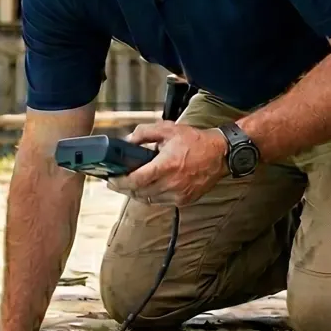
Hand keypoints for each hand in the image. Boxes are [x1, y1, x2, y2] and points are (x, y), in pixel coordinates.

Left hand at [109, 120, 227, 206]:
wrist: (220, 154)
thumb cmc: (195, 141)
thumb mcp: (168, 129)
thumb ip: (143, 133)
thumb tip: (126, 141)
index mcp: (166, 166)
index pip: (136, 181)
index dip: (119, 182)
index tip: (110, 179)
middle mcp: (172, 183)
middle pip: (139, 193)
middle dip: (124, 188)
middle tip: (115, 181)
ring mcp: (179, 194)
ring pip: (148, 199)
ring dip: (137, 193)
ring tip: (130, 184)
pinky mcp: (184, 200)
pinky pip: (161, 201)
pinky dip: (151, 195)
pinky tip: (148, 186)